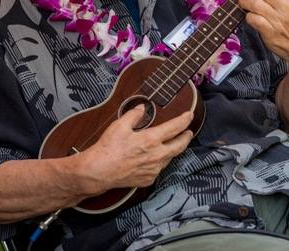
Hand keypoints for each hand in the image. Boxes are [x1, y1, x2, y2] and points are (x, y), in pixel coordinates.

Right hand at [79, 106, 193, 191]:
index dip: (184, 120)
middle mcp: (156, 156)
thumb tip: (142, 107)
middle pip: (180, 145)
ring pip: (170, 158)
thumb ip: (134, 115)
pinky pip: (159, 169)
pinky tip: (156, 158)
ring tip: (174, 143)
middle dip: (186, 137)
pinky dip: (161, 161)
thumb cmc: (108, 149)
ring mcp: (154, 169)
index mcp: (151, 140)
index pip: (174, 128)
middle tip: (189, 132)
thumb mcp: (120, 126)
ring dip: (173, 149)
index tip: (189, 115)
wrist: (99, 171)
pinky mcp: (148, 179)